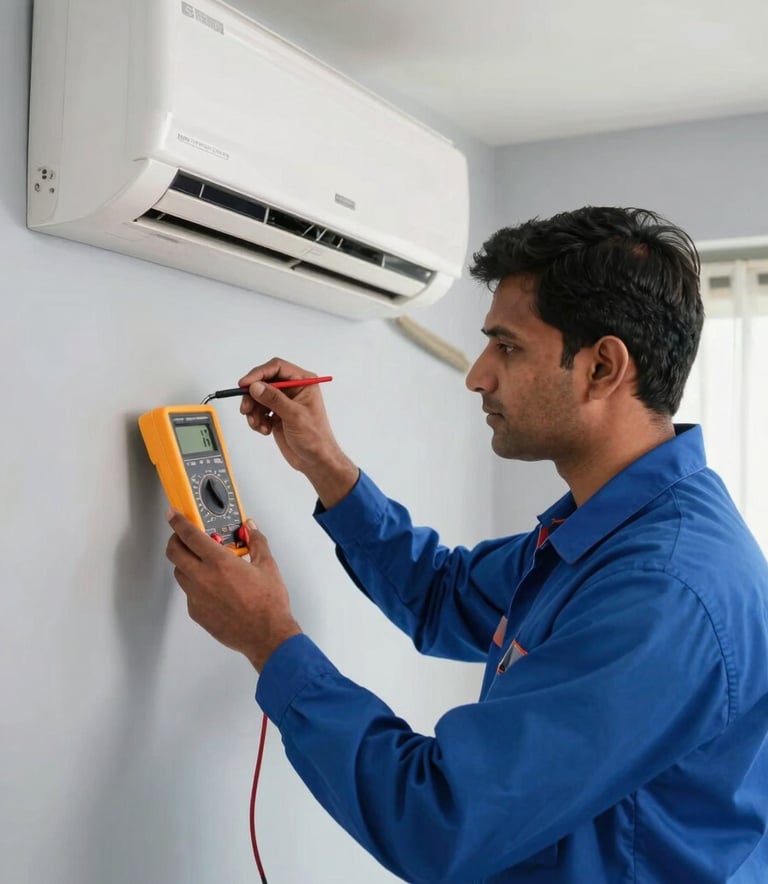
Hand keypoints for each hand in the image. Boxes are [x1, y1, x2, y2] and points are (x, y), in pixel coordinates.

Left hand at [166, 511, 300, 671]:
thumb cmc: (268, 603)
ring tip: (201, 561)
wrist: (266, 635)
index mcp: (219, 562)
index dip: (178, 522)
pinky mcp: (196, 612)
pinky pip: (189, 592)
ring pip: (179, 572)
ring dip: (185, 562)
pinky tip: (211, 585)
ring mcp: (197, 596)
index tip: (174, 515)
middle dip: (175, 540)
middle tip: (184, 537)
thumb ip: (256, 542)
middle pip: (174, 552)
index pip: (190, 535)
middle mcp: (203, 577)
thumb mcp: (267, 566)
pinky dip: (195, 584)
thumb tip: (251, 528)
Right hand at [238, 357, 358, 507]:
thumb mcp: (294, 415)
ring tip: (257, 424)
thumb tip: (255, 386)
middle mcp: (292, 389)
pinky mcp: (276, 414)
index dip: (259, 373)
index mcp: (303, 382)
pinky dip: (256, 419)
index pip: (277, 367)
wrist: (315, 460)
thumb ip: (274, 399)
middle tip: (246, 409)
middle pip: (264, 381)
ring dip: (253, 410)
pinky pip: (258, 410)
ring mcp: (283, 402)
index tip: (245, 385)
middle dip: (252, 395)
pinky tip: (264, 430)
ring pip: (258, 397)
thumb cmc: (314, 437)